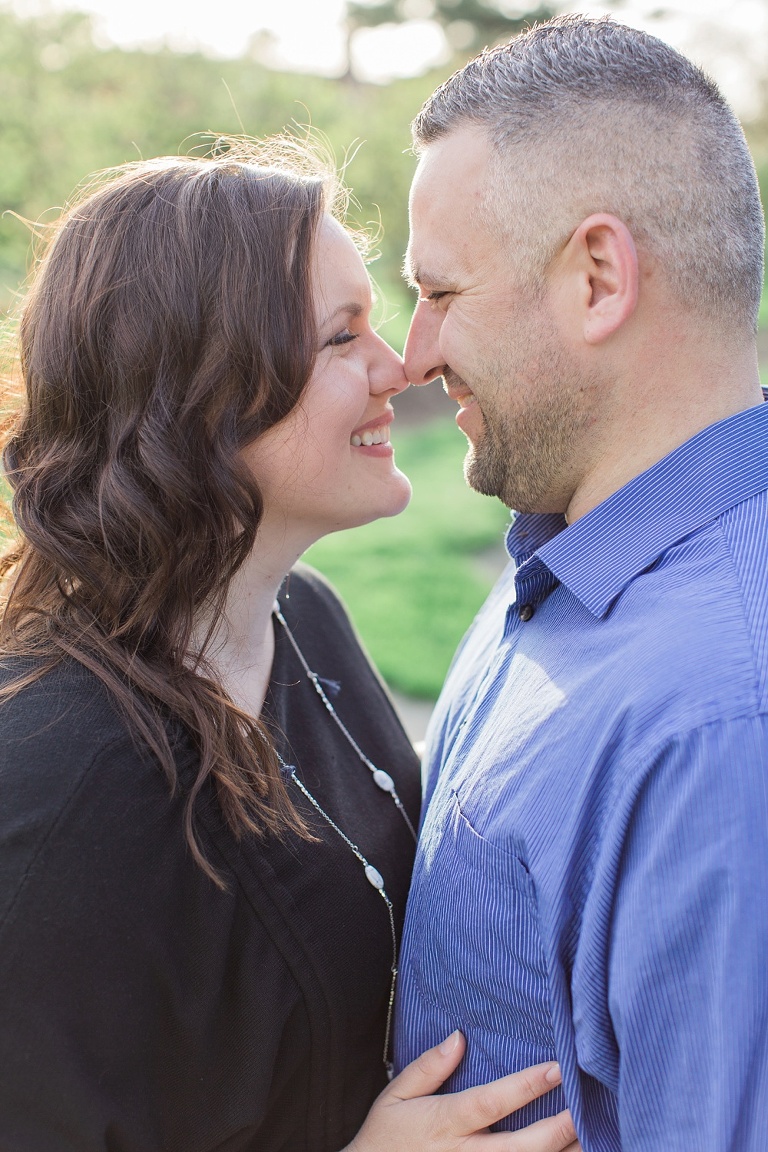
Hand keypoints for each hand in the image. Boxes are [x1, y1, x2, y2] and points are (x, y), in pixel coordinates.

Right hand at [345, 1031, 580, 1151]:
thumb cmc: (383, 1138)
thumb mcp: (395, 1096)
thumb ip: (428, 1067)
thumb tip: (459, 1037)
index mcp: (444, 1123)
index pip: (492, 1102)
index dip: (527, 1086)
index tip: (557, 1067)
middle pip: (521, 1146)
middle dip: (559, 1129)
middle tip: (588, 1108)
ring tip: (591, 1137)